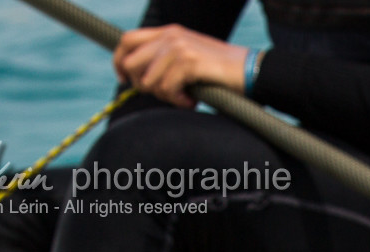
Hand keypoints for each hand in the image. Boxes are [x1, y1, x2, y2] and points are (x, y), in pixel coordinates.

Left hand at [113, 25, 247, 107]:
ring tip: (184, 98)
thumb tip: (142, 79)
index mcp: (169, 32)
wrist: (250, 70)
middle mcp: (171, 36)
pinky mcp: (189, 62)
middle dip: (141, 85)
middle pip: (130, 62)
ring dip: (164, 97)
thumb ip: (166, 60)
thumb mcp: (189, 58)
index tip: (124, 80)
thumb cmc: (221, 72)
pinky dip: (178, 101)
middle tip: (163, 94)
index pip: (127, 40)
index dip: (119, 61)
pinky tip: (192, 100)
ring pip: (148, 80)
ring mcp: (179, 47)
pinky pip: (167, 89)